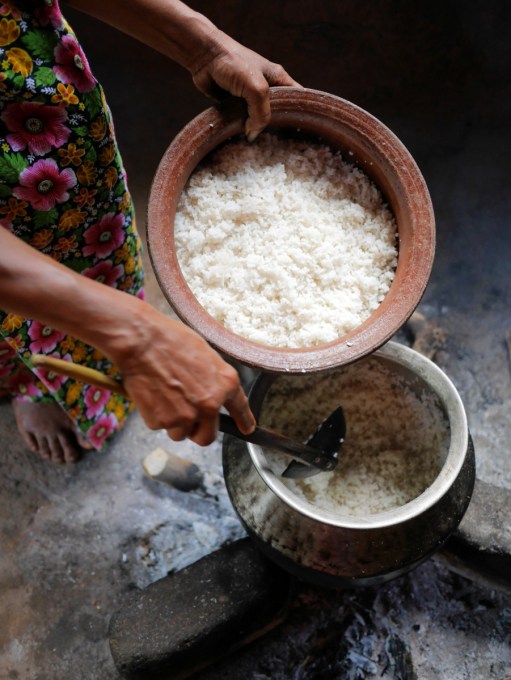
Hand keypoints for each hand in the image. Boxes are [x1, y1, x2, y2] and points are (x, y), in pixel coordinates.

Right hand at [111, 305, 255, 445]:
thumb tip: (212, 392)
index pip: (240, 409)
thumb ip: (213, 378)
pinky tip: (153, 394)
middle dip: (197, 430)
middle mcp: (209, 405)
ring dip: (174, 422)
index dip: (244, 421)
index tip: (247, 429)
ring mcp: (186, 416)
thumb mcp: (205, 354)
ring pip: (180, 433)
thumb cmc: (171, 340)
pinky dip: (155, 415)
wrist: (142, 341)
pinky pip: (160, 425)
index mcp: (225, 384)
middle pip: (206, 437)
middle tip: (186, 415)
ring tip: (165, 396)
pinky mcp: (162, 421)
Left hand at [190, 30, 300, 140]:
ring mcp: (249, 97)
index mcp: (278, 79)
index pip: (296, 98)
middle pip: (277, 113)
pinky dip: (240, 129)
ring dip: (255, 130)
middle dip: (275, 127)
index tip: (298, 131)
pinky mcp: (234, 104)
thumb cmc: (234, 64)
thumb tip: (253, 134)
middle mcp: (266, 88)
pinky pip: (241, 121)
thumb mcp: (256, 87)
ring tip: (257, 144)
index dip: (299, 113)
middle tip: (276, 144)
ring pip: (257, 119)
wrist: (204, 56)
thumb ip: (261, 112)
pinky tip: (240, 139)